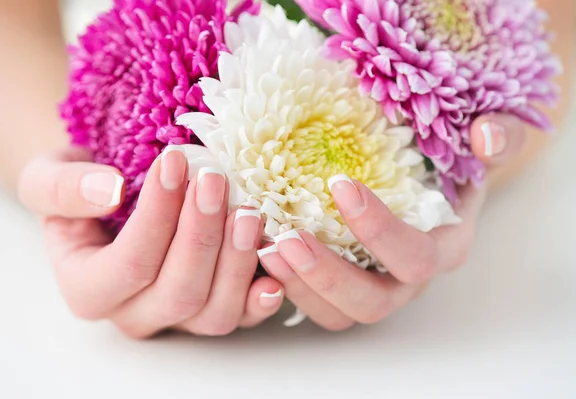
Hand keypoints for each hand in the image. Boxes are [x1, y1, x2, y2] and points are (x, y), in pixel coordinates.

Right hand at [19, 146, 283, 337]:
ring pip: (214, 313)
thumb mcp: (49, 177)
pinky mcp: (211, 308)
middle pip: (179, 292)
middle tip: (216, 180)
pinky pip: (242, 317)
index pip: (130, 263)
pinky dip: (262, 295)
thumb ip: (65, 187)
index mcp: (88, 288)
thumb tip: (109, 190)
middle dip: (202, 234)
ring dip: (237, 262)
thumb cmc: (80, 187)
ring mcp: (177, 317)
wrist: (107, 198)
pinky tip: (275, 260)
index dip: (157, 215)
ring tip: (247, 211)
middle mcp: (134, 312)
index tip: (175, 160)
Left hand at [259, 114, 526, 330]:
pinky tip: (257, 253)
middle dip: (329, 275)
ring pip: (337, 313)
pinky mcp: (340, 287)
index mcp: (442, 248)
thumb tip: (486, 136)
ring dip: (299, 288)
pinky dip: (284, 287)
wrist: (428, 180)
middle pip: (372, 302)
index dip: (380, 230)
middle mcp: (407, 281)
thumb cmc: (450, 162)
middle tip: (288, 239)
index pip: (416, 256)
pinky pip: (312, 303)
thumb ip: (496, 136)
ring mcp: (372, 287)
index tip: (340, 185)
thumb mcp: (479, 144)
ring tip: (265, 249)